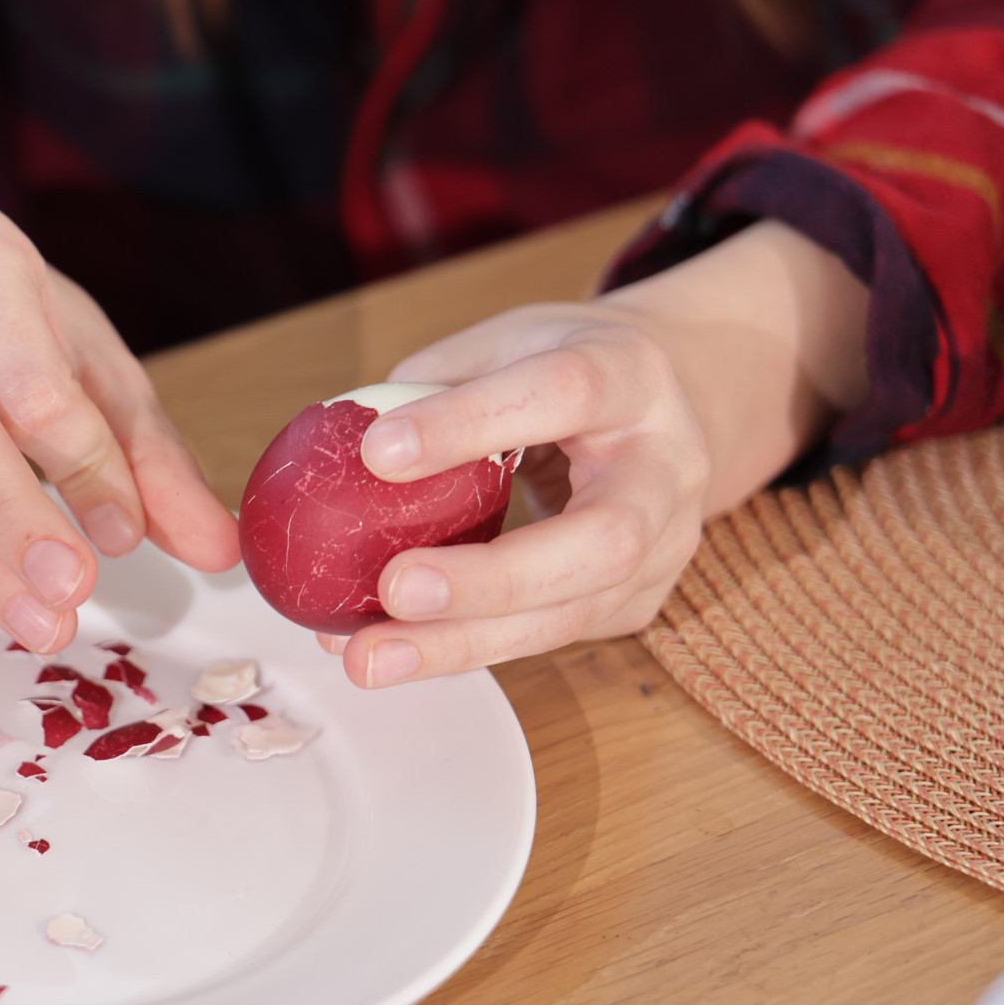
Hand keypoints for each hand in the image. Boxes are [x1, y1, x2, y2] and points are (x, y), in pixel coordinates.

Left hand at [329, 220, 868, 687]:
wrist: (667, 406)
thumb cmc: (559, 368)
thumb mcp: (501, 345)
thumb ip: (426, 390)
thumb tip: (336, 453)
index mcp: (630, 374)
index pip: (562, 394)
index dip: (470, 423)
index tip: (377, 452)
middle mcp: (667, 468)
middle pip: (602, 539)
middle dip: (493, 577)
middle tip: (394, 590)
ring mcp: (666, 546)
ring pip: (575, 612)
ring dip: (464, 643)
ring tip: (368, 658)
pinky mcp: (636, 603)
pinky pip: (546, 636)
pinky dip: (462, 649)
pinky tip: (391, 652)